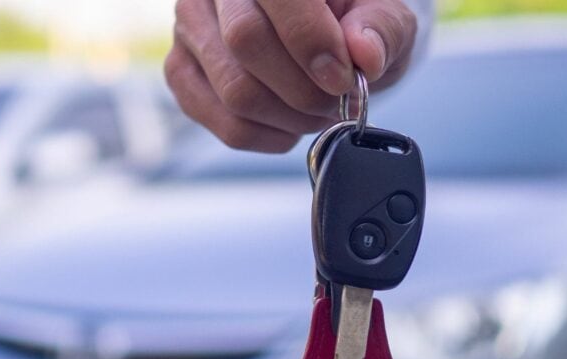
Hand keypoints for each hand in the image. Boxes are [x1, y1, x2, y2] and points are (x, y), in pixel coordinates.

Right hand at [165, 0, 416, 151]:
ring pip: (235, 91)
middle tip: (338, 100)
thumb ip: (383, 27)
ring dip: (292, 117)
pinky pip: (226, 124)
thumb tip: (364, 53)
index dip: (310, 41)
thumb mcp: (384, 13)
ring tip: (319, 111)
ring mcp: (189, 27)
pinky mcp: (182, 72)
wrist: (323, 37)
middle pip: (245, 40)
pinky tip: (291, 122)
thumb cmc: (350, 18)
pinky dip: (271, 136)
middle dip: (305, 88)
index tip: (342, 77)